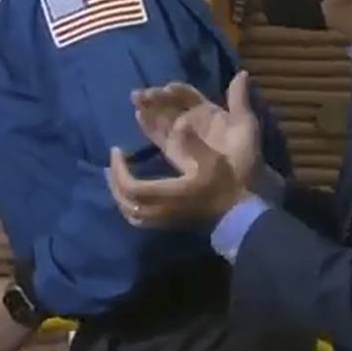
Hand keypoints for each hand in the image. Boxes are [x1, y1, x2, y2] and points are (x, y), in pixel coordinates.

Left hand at [107, 106, 250, 228]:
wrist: (239, 215)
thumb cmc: (227, 185)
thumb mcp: (213, 160)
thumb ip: (194, 143)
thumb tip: (179, 126)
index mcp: (170, 195)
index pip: (131, 187)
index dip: (119, 169)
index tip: (117, 150)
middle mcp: (162, 211)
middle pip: (125, 202)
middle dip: (114, 180)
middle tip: (112, 162)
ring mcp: (164, 221)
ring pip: (129, 213)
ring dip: (118, 194)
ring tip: (117, 175)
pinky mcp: (168, 224)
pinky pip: (139, 220)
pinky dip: (129, 206)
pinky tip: (132, 194)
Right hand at [130, 71, 261, 183]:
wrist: (241, 186)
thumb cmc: (245, 155)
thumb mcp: (245, 125)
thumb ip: (239, 99)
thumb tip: (242, 73)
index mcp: (208, 112)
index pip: (187, 95)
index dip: (175, 90)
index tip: (167, 89)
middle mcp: (191, 121)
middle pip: (169, 104)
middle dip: (155, 97)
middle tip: (140, 94)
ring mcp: (181, 136)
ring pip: (161, 118)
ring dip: (148, 108)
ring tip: (136, 100)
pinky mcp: (173, 151)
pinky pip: (158, 135)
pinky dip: (148, 126)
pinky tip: (139, 116)